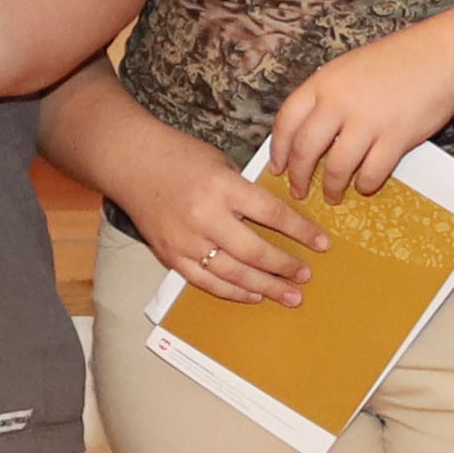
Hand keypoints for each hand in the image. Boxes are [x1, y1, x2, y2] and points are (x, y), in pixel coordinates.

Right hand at [135, 132, 330, 308]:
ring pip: (234, 273)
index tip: (322, 243)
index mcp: (222, 187)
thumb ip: (245, 191)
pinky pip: (206, 282)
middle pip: (255, 251)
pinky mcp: (171, 255)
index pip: (272, 214)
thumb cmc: (179, 157)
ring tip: (290, 295)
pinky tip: (253, 295)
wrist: (131, 163)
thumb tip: (277, 219)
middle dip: (285, 266)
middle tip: (306, 275)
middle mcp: (205, 217)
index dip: (301, 231)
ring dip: (266, 286)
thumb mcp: (221, 162)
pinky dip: (232, 291)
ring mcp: (186, 240)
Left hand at [261, 23, 453, 202]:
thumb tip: (305, 129)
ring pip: (337, 167)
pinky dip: (365, 184)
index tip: (277, 167)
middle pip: (306, 149)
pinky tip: (365, 185)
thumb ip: (327, 94)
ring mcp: (368, 121)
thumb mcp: (349, 67)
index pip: (286, 120)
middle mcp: (340, 102)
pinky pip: (372, 173)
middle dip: (298, 176)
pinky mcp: (396, 138)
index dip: (278, 149)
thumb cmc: (398, 60)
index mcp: (324, 81)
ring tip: (332, 196)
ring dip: (332, 187)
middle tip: (298, 190)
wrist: (443, 56)